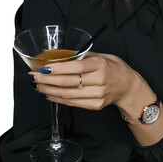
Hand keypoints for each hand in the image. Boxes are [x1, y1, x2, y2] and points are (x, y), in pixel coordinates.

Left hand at [30, 52, 150, 110]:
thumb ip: (80, 56)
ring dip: (50, 91)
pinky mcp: (96, 105)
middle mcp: (100, 81)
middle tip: (33, 77)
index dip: (57, 69)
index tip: (43, 68)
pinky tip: (49, 94)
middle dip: (48, 80)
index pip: (75, 67)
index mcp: (100, 65)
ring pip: (69, 94)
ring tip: (38, 86)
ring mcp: (98, 95)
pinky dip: (59, 99)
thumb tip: (56, 55)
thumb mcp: (101, 56)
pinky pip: (73, 103)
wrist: (129, 87)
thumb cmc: (114, 68)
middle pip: (69, 82)